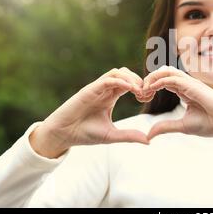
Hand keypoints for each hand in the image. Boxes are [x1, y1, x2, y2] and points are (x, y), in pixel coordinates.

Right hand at [30, 67, 148, 157]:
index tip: (148, 98)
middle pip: (126, 73)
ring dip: (131, 78)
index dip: (141, 88)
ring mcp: (97, 88)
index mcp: (111, 97)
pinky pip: (107, 79)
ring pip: (118, 72)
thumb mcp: (112, 135)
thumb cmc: (85, 134)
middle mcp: (105, 90)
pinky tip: (129, 89)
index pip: (130, 83)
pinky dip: (120, 81)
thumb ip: (129, 136)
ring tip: (139, 91)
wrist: (64, 135)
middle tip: (145, 94)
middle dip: (139, 81)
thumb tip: (148, 140)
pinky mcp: (90, 90)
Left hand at [142, 65, 212, 141]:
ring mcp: (191, 84)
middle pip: (163, 72)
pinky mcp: (194, 86)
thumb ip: (165, 127)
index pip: (164, 80)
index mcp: (185, 91)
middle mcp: (187, 84)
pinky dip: (159, 82)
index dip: (150, 86)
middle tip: (140, 93)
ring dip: (152, 78)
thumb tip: (148, 135)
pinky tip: (151, 90)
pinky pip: (173, 78)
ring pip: (167, 71)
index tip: (141, 98)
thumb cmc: (211, 124)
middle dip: (148, 79)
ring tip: (143, 91)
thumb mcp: (182, 126)